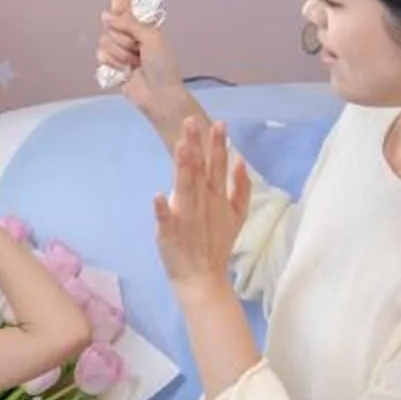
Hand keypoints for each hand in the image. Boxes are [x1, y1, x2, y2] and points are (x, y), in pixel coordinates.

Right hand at [98, 0, 195, 140]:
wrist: (159, 94)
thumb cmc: (162, 64)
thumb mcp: (152, 36)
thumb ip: (129, 22)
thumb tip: (105, 14)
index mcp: (141, 24)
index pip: (122, 6)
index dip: (119, 8)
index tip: (119, 12)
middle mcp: (128, 34)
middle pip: (109, 24)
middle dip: (122, 37)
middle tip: (137, 48)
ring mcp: (119, 50)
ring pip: (103, 40)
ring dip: (119, 53)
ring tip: (134, 63)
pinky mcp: (111, 65)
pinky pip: (100, 56)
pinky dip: (112, 63)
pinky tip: (124, 71)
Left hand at [152, 114, 250, 291]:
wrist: (203, 277)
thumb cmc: (216, 241)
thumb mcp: (237, 214)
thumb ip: (241, 188)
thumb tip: (240, 160)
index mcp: (216, 196)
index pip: (217, 165)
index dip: (218, 145)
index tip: (218, 122)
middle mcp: (203, 202)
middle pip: (200, 170)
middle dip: (197, 146)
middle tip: (191, 121)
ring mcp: (187, 217)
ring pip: (186, 188)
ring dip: (184, 169)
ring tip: (181, 148)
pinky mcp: (170, 233)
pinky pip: (166, 219)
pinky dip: (163, 209)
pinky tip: (158, 196)